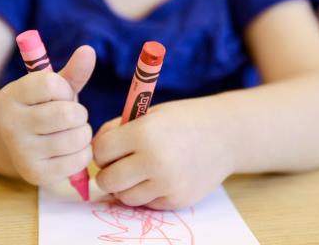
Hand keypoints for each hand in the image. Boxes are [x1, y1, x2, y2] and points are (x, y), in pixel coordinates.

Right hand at [0, 45, 95, 185]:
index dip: (65, 89)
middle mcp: (10, 124)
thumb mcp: (54, 88)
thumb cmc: (43, 108)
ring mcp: (21, 151)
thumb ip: (73, 71)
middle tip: (72, 116)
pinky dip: (83, 153)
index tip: (60, 95)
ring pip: (76, 138)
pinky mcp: (35, 174)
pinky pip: (78, 161)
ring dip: (83, 133)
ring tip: (72, 132)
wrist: (21, 144)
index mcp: (11, 95)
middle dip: (79, 113)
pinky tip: (71, 149)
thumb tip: (88, 51)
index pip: (50, 85)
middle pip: (68, 114)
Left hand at [93, 98, 234, 209]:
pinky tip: (156, 177)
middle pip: (107, 180)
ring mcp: (167, 184)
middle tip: (118, 163)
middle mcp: (154, 161)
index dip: (102, 149)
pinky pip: (145, 203)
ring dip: (124, 186)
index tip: (111, 145)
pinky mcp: (177, 200)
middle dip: (107, 172)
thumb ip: (119, 130)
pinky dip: (145, 193)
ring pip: (124, 197)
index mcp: (144, 133)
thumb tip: (93, 152)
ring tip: (136, 170)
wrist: (225, 135)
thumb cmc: (182, 120)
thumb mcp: (148, 114)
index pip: (101, 151)